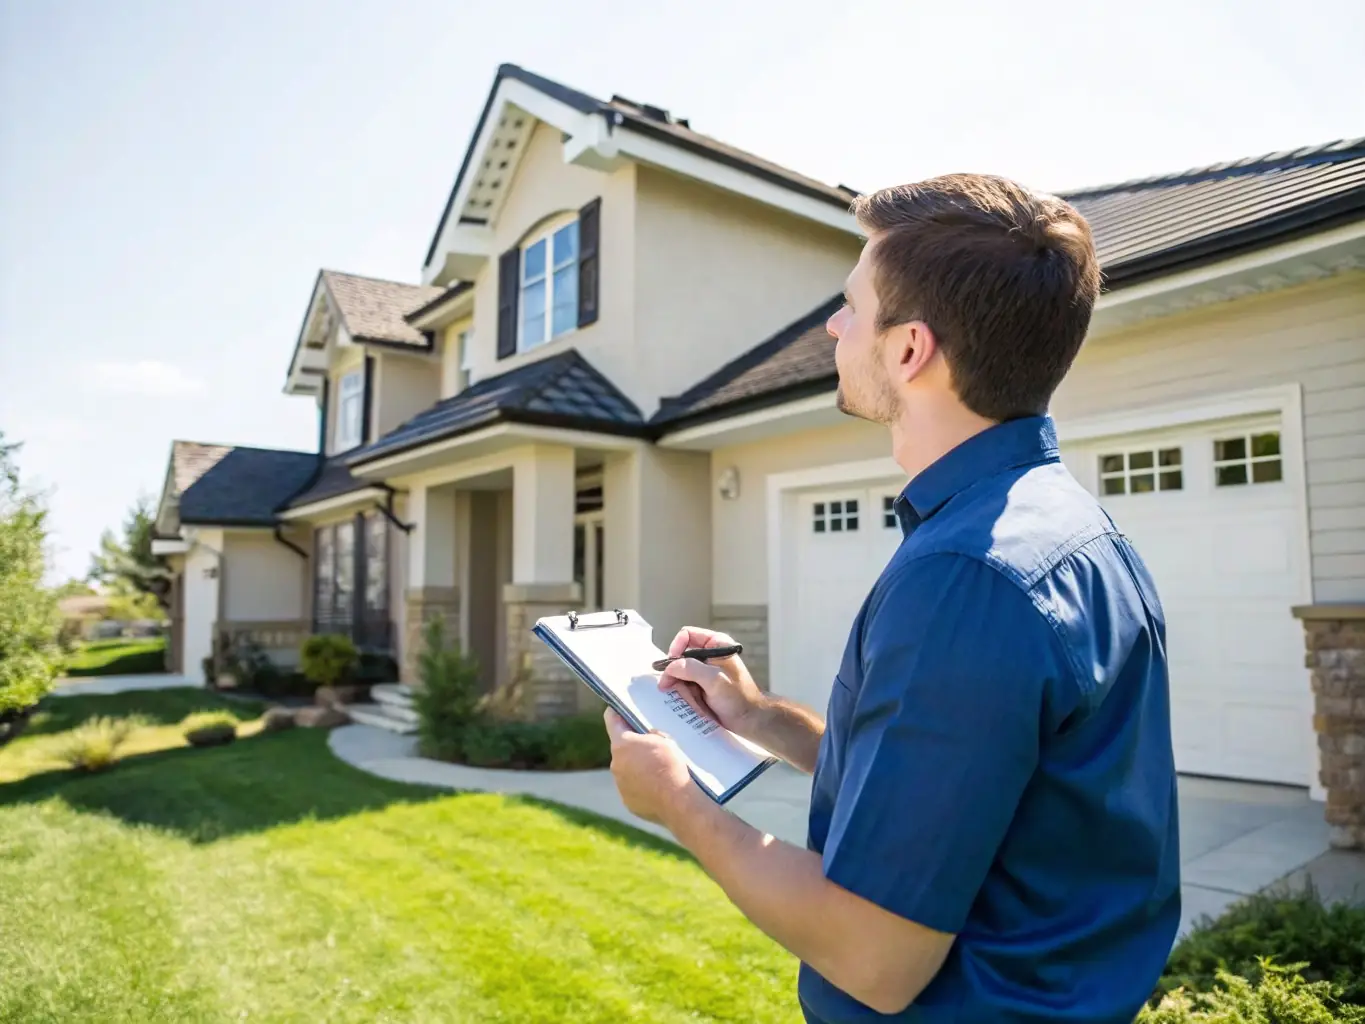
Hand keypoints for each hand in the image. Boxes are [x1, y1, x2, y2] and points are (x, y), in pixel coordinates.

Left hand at [604, 708, 701, 826]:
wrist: (678, 801)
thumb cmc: (672, 765)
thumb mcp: (666, 739)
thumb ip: (651, 735)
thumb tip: (648, 738)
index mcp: (622, 744)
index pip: (611, 721)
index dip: (616, 713)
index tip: (618, 710)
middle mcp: (616, 764)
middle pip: (621, 749)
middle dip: (633, 746)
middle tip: (652, 746)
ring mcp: (620, 785)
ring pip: (627, 770)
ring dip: (638, 767)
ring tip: (658, 770)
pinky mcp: (628, 802)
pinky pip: (633, 788)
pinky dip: (642, 786)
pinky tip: (659, 787)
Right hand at [658, 626, 766, 737]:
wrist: (747, 720)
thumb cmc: (738, 698)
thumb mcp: (715, 680)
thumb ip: (692, 669)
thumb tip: (670, 666)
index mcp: (715, 644)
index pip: (686, 635)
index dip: (676, 648)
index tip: (672, 666)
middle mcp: (708, 654)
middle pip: (679, 656)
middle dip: (675, 673)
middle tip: (669, 687)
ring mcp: (703, 670)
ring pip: (679, 673)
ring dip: (680, 686)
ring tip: (691, 699)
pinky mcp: (700, 684)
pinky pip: (683, 685)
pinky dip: (683, 694)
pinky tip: (692, 703)